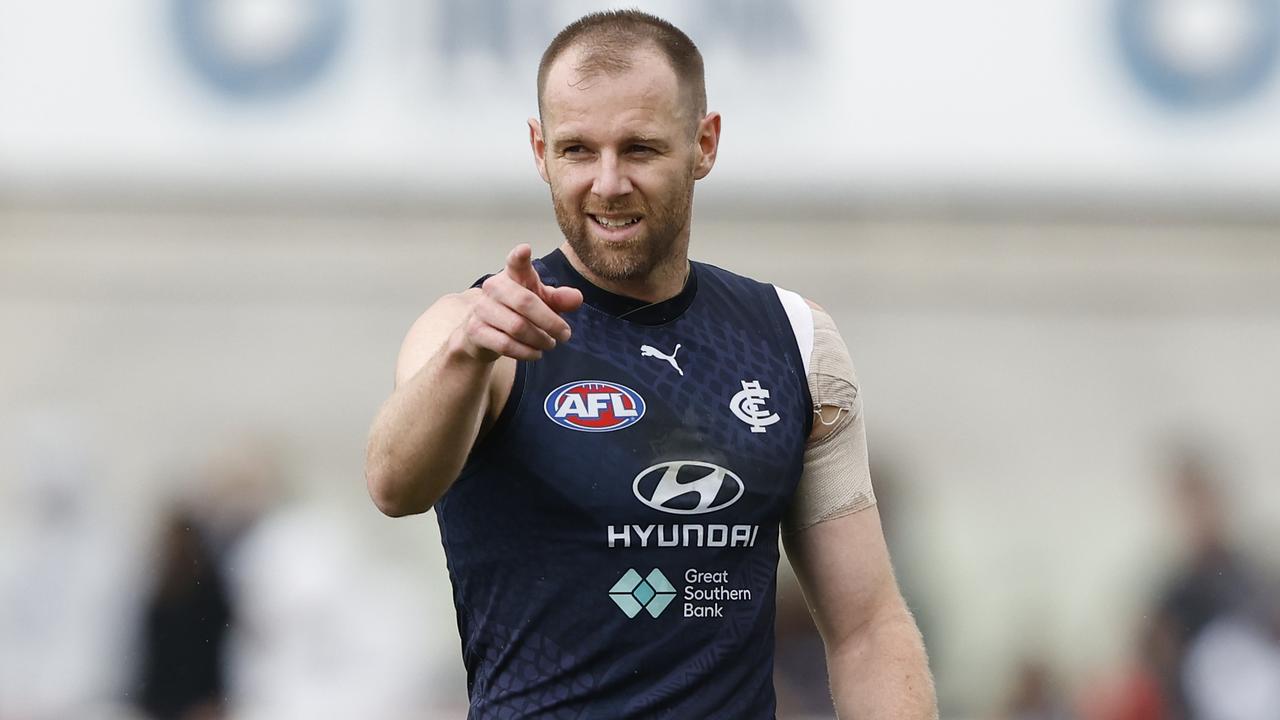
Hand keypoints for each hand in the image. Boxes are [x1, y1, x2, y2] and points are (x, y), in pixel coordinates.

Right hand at [457, 244, 583, 361]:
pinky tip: (535, 353)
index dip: (519, 256)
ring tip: (550, 344)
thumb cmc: (516, 311)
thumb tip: (577, 298)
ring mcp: (482, 308)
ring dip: (540, 339)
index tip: (525, 249)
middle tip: (565, 334)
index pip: (515, 262)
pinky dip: (526, 352)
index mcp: (513, 275)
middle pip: (525, 302)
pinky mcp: (475, 330)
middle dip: (550, 321)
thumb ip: (559, 299)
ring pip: (517, 327)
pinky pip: (506, 344)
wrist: (482, 332)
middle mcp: (494, 287)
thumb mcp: (541, 302)